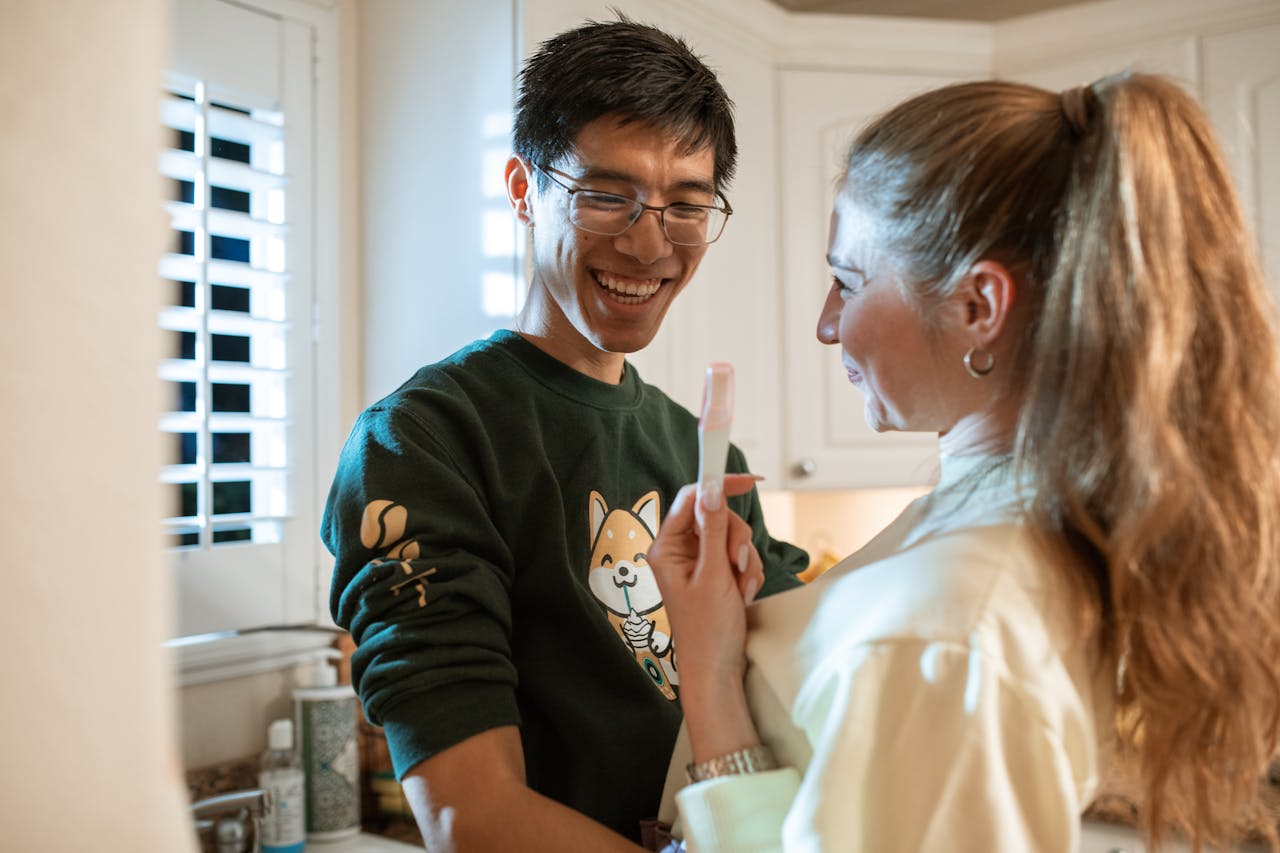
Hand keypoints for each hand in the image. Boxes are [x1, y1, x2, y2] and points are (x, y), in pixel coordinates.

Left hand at [648, 474, 763, 687]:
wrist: (717, 669)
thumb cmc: (707, 630)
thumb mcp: (714, 575)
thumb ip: (714, 529)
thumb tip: (711, 488)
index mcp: (666, 547)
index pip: (691, 498)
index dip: (718, 485)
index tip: (749, 480)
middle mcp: (679, 550)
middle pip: (717, 516)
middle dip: (736, 538)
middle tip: (737, 565)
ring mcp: (698, 561)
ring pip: (731, 535)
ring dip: (744, 560)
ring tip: (740, 588)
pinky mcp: (714, 572)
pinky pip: (737, 554)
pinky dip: (746, 571)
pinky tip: (743, 593)